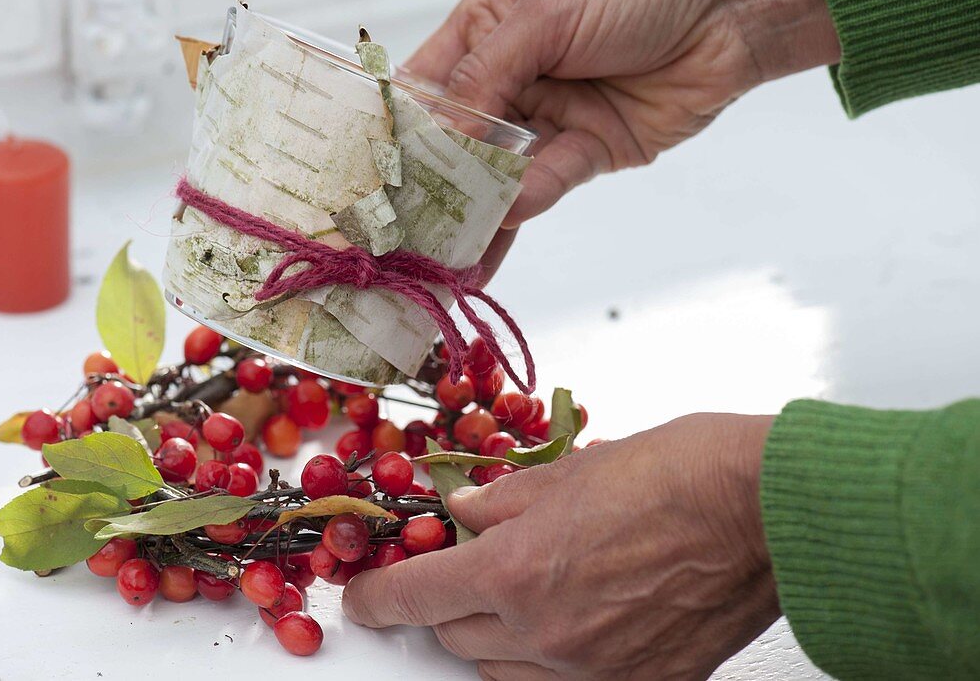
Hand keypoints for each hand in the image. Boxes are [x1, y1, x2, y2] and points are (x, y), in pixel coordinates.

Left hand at [343, 413, 780, 679]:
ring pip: (501, 672)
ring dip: (492, 636)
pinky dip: (546, 659)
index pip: (415, 597)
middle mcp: (545, 633)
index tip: (364, 597)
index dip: (377, 597)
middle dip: (444, 604)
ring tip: (525, 590)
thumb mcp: (570, 469)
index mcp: (517, 570)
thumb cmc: (679, 475)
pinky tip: (572, 619)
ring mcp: (592, 671)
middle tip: (461, 570)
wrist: (765, 510)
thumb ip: (502, 501)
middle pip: (452, 637)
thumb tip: (464, 512)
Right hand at [407, 0, 839, 228]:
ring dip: (473, 209)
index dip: (397, 131)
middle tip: (400, 230)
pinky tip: (499, 225)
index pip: (425, 87)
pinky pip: (546, 184)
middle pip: (456, 140)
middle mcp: (509, 76)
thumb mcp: (545, 15)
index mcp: (485, 28)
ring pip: (497, 172)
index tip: (370, 175)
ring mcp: (547, 117)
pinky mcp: (587, 151)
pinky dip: (524, 205)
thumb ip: (488, 76)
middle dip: (429, 183)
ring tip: (441, 251)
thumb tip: (445, 138)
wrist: (732, 7)